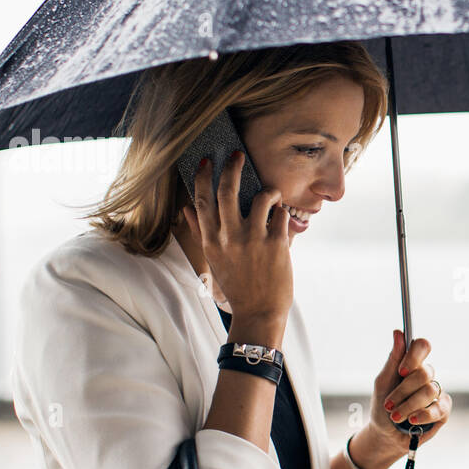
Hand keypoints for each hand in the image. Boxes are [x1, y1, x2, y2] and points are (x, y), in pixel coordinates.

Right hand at [180, 149, 292, 322]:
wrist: (259, 313)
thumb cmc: (237, 286)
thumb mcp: (214, 260)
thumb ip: (200, 232)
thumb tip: (186, 208)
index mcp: (211, 241)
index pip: (201, 200)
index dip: (202, 177)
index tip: (205, 161)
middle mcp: (229, 237)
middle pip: (227, 191)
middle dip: (233, 167)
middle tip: (238, 155)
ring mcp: (253, 240)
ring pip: (261, 198)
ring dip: (268, 191)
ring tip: (270, 195)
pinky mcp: (276, 244)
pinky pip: (281, 214)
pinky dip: (282, 212)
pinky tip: (281, 218)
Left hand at [365, 330, 451, 459]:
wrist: (385, 435)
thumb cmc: (383, 407)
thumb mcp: (383, 383)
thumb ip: (393, 359)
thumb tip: (398, 332)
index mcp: (412, 365)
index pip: (422, 347)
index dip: (414, 356)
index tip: (401, 371)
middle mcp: (427, 376)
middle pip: (424, 372)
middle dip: (403, 390)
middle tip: (389, 404)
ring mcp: (437, 393)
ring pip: (430, 390)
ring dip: (408, 405)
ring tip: (395, 416)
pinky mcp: (443, 410)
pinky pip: (439, 407)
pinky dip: (423, 414)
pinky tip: (412, 420)